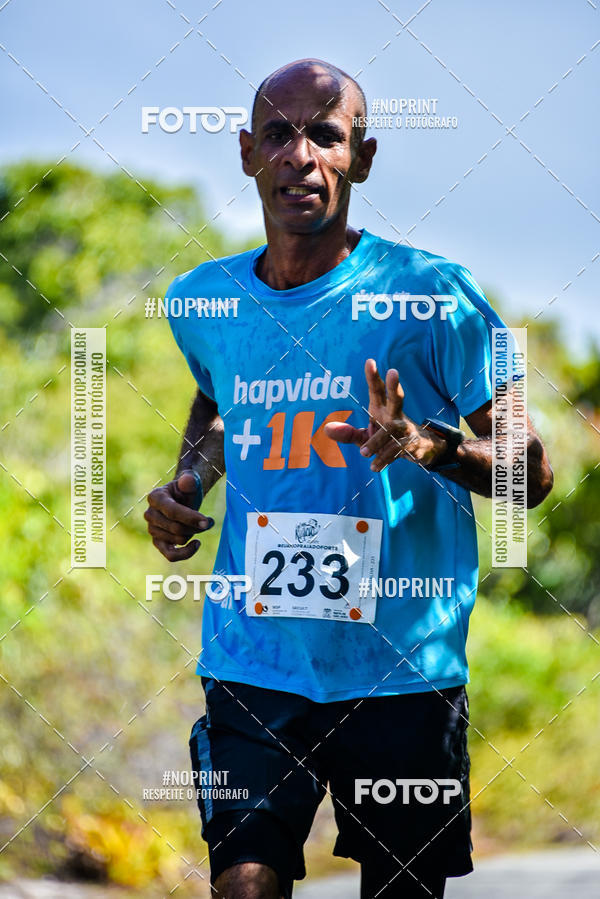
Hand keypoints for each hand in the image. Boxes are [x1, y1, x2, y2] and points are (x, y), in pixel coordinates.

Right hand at [145, 470, 213, 560]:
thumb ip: (189, 480)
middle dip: (196, 526)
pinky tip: (197, 544)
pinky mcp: (158, 542)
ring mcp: (152, 530)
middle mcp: (150, 514)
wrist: (183, 500)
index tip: (208, 521)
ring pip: (178, 540)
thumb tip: (188, 481)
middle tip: (208, 521)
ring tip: (200, 525)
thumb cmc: (186, 491)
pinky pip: (170, 555)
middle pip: (176, 528)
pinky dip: (185, 553)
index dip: (190, 517)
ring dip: (194, 534)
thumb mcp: (190, 482)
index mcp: (155, 497)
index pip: (172, 511)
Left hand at [323, 358, 446, 471]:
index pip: (377, 390)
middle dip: (394, 385)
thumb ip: (347, 433)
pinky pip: (398, 450)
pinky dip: (384, 458)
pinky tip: (374, 467)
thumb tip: (326, 429)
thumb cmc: (387, 437)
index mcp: (382, 409)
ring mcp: (406, 429)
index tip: (370, 361)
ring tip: (363, 452)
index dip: (373, 376)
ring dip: (378, 440)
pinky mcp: (413, 445)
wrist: (421, 450)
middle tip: (394, 371)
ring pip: (393, 429)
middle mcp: (395, 415)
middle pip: (397, 398)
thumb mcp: (365, 436)